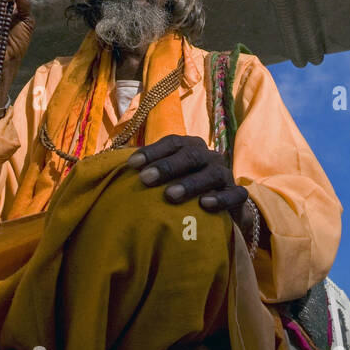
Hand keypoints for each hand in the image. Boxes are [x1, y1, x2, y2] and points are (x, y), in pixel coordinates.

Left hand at [127, 135, 257, 236]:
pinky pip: (233, 195)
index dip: (152, 151)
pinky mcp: (238, 195)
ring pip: (211, 174)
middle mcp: (209, 156)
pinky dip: (220, 199)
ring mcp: (225, 175)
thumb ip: (148, 169)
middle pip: (190, 155)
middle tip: (145, 179)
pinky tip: (205, 205)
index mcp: (191, 147)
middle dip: (166, 167)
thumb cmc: (187, 188)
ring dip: (190, 183)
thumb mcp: (170, 177)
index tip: (132, 165)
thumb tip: (111, 164)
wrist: (225, 206)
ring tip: (170, 195)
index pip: (171, 143)